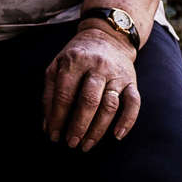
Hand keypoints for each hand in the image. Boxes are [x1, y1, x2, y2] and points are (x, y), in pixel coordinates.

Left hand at [42, 27, 140, 150]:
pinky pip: (134, 103)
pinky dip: (127, 121)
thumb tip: (47, 125)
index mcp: (74, 61)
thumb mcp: (57, 65)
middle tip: (71, 143)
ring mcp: (116, 74)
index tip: (53, 135)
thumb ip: (50, 92)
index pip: (65, 94)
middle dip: (78, 126)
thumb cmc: (77, 56)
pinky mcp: (132, 81)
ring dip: (98, 129)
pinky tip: (117, 135)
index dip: (58, 117)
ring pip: (109, 105)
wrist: (108, 37)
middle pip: (88, 101)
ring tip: (87, 144)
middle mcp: (96, 67)